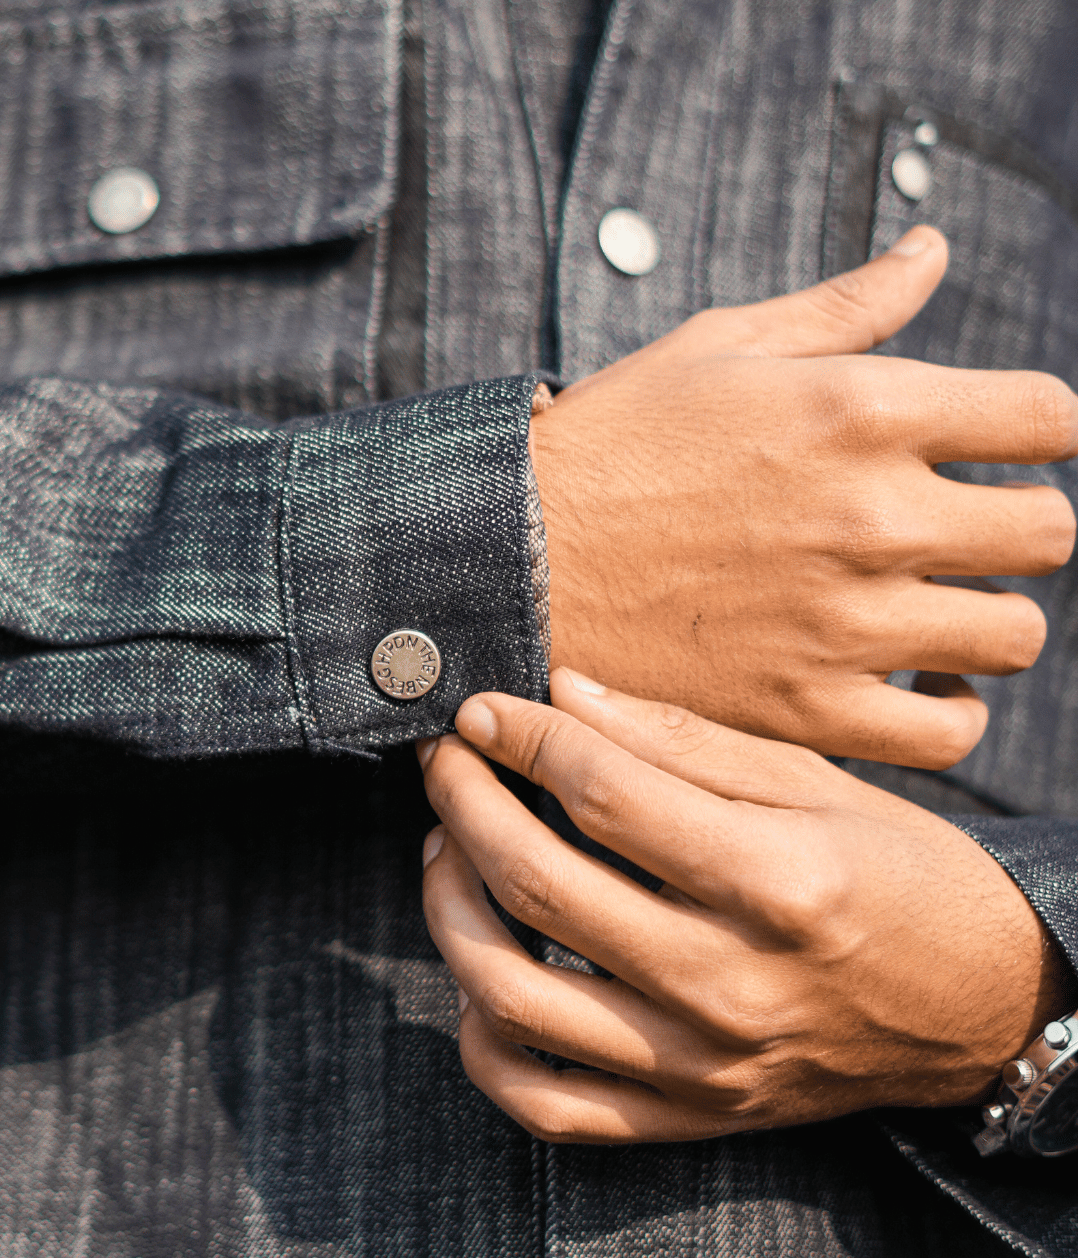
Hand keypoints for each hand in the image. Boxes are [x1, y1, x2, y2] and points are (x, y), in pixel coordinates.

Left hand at [417, 669, 1076, 1143]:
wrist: (978, 1006)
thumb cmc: (903, 874)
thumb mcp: (816, 784)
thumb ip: (685, 743)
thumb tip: (565, 697)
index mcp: (778, 882)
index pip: (605, 796)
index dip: (524, 738)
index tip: (482, 710)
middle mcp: (731, 982)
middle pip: (541, 885)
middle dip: (465, 803)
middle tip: (446, 764)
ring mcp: (702, 1065)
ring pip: (513, 999)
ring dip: (449, 911)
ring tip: (448, 853)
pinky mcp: (688, 1116)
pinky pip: (545, 1104)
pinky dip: (484, 1043)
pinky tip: (478, 978)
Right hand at [530, 225, 1077, 768]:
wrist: (511, 562)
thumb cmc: (610, 446)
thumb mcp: (718, 347)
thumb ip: (845, 307)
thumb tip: (932, 250)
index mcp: (861, 409)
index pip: (1050, 416)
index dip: (1042, 426)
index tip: (1006, 443)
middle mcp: (872, 519)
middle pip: (1049, 533)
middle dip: (1023, 522)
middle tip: (968, 527)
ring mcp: (844, 625)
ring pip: (1014, 636)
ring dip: (987, 615)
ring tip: (935, 606)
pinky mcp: (808, 710)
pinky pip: (946, 732)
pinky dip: (947, 709)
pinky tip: (911, 679)